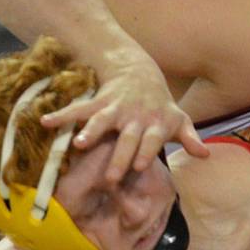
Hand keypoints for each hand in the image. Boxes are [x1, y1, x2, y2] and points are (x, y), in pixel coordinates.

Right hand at [41, 58, 208, 182]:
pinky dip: (62, 115)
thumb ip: (190, 138)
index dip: (146, 151)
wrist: (138, 71)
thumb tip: (205, 155)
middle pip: (127, 138)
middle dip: (120, 156)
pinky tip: (44, 122)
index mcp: (156, 123)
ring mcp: (115, 109)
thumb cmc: (160, 104)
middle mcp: (135, 117)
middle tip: (111, 178)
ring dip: (90, 132)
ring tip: (78, 144)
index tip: (138, 167)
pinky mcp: (98, 103)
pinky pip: (79, 109)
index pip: (152, 139)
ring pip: (101, 120)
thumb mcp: (179, 119)